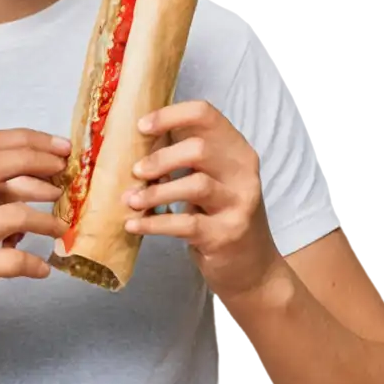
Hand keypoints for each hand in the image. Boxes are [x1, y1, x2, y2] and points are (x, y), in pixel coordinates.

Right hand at [0, 129, 70, 353]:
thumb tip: (40, 175)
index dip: (26, 139)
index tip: (57, 146)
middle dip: (39, 162)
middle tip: (64, 174)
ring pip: (14, 211)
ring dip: (46, 219)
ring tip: (60, 228)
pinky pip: (15, 260)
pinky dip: (35, 263)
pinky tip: (42, 269)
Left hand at [121, 100, 284, 301]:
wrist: (252, 268)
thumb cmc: (220, 215)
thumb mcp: (211, 179)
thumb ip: (185, 157)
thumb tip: (136, 141)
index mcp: (236, 150)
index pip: (206, 115)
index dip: (170, 116)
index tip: (142, 127)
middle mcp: (243, 172)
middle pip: (199, 148)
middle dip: (160, 158)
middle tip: (135, 171)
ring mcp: (239, 204)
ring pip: (195, 185)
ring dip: (155, 192)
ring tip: (130, 200)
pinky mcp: (227, 235)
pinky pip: (186, 223)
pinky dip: (154, 222)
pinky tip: (134, 224)